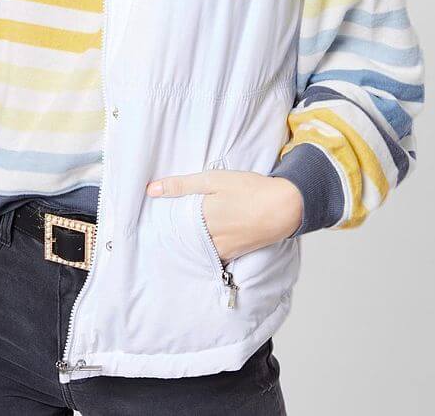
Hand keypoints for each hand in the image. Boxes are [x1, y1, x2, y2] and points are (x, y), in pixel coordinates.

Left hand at [146, 169, 303, 262]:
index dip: (162, 223)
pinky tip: (205, 241)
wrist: (284, 207)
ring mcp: (222, 249)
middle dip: (174, 236)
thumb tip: (151, 190)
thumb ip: (181, 185)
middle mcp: (209, 238)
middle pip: (183, 240)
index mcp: (200, 218)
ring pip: (198, 250)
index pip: (171, 226)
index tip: (152, 221)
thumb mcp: (213, 179)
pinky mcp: (234, 254)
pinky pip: (213, 255)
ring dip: (190, 244)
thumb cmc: (249, 189)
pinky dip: (206, 249)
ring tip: (183, 234)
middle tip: (161, 230)